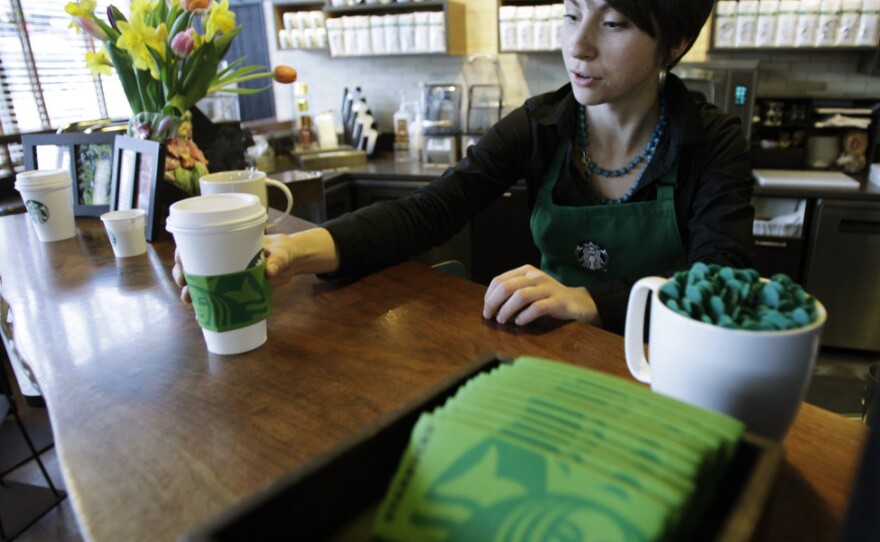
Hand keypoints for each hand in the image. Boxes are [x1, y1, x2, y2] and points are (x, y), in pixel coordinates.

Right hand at [171, 228, 339, 303]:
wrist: (291, 262)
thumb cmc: (284, 250)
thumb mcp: (282, 252)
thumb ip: (278, 260)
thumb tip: (272, 271)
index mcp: (229, 243)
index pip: (198, 244)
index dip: (184, 252)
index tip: (181, 260)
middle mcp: (223, 259)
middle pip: (193, 266)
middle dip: (183, 275)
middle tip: (185, 285)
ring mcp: (227, 275)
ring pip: (201, 283)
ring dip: (191, 293)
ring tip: (190, 302)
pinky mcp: (234, 289)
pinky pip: (216, 298)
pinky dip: (207, 307)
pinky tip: (202, 316)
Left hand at [483, 264, 599, 325]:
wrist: (576, 301)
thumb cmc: (546, 297)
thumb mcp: (528, 289)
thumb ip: (512, 292)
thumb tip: (489, 305)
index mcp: (526, 271)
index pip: (499, 280)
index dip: (489, 295)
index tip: (486, 308)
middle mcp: (536, 276)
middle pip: (507, 287)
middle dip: (493, 303)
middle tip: (489, 316)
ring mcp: (548, 288)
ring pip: (520, 296)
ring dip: (507, 310)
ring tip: (502, 320)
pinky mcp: (557, 301)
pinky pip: (537, 308)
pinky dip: (524, 316)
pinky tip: (520, 322)